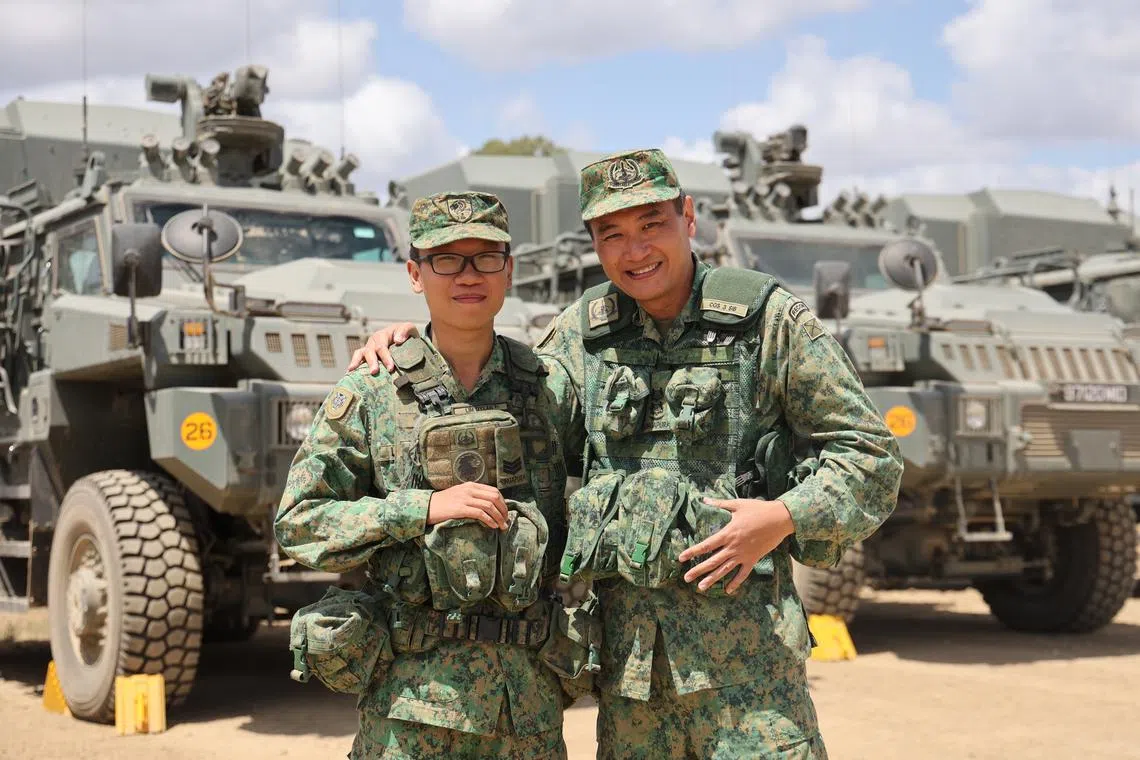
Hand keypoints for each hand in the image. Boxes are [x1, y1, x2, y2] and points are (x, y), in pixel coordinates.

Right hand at [345, 322, 419, 373]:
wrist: (403, 337)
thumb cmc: (406, 334)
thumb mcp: (409, 328)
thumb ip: (405, 330)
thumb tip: (398, 340)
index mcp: (382, 335)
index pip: (382, 347)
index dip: (386, 358)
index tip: (390, 368)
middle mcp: (373, 342)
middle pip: (370, 352)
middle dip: (372, 362)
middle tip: (374, 372)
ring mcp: (368, 348)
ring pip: (360, 354)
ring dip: (357, 362)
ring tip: (353, 371)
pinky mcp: (366, 356)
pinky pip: (357, 359)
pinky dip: (353, 365)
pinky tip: (349, 373)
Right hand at [427, 482, 509, 529]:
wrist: (427, 506)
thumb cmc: (444, 504)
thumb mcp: (460, 494)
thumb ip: (473, 497)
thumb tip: (490, 506)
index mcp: (471, 485)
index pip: (494, 491)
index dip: (503, 503)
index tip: (505, 513)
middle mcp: (469, 490)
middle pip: (494, 497)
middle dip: (503, 510)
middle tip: (506, 521)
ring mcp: (464, 498)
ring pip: (489, 506)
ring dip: (498, 517)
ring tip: (502, 527)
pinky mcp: (459, 509)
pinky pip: (480, 514)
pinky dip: (489, 520)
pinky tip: (492, 526)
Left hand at [678, 498, 794, 594]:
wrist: (779, 519)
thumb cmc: (758, 510)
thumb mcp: (737, 505)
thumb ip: (719, 504)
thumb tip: (704, 499)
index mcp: (727, 533)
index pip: (706, 545)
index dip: (693, 552)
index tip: (681, 558)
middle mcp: (733, 546)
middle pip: (712, 561)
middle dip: (698, 570)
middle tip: (686, 578)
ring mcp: (743, 554)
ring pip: (724, 570)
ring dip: (712, 579)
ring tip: (701, 587)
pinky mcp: (753, 559)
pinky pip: (743, 574)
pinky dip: (735, 583)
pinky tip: (727, 590)